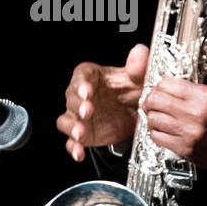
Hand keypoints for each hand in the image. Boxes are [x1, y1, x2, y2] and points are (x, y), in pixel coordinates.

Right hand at [56, 44, 148, 161]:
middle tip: (87, 110)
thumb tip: (138, 53)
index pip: (81, 76)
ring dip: (71, 127)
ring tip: (80, 133)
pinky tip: (79, 152)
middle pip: (71, 98)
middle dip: (78, 105)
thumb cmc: (131, 90)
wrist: (136, 112)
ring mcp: (79, 116)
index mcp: (91, 77)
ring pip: (66, 120)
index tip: (88, 90)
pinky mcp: (83, 134)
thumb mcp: (139, 76)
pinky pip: (72, 141)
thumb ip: (140, 65)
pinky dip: (74, 147)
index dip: (81, 83)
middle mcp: (80, 95)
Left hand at [142, 77, 206, 171]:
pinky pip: (158, 138)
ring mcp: (188, 133)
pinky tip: (163, 130)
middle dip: (151, 99)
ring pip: (153, 119)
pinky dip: (157, 132)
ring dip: (153, 116)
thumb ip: (198, 90)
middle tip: (154, 100)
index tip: (161, 87)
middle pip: (155, 100)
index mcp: (205, 97)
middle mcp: (194, 114)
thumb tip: (176, 85)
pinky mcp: (184, 149)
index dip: (161, 84)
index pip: (168, 84)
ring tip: (158, 116)